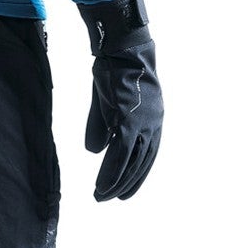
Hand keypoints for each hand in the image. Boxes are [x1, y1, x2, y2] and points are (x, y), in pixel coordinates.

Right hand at [78, 0, 161, 200]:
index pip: (146, 156)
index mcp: (152, 121)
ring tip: (101, 196)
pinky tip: (103, 184)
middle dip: (125, 184)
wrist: (122, 49)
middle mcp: (152, 126)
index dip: (135, 175)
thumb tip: (94, 151)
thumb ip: (103, 127)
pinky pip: (121, 155)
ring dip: (116, 183)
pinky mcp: (129, 121)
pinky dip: (112, 172)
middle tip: (108, 198)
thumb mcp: (108, 103)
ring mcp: (143, 125)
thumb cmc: (115, 70)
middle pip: (140, 164)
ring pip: (131, 163)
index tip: (123, 190)